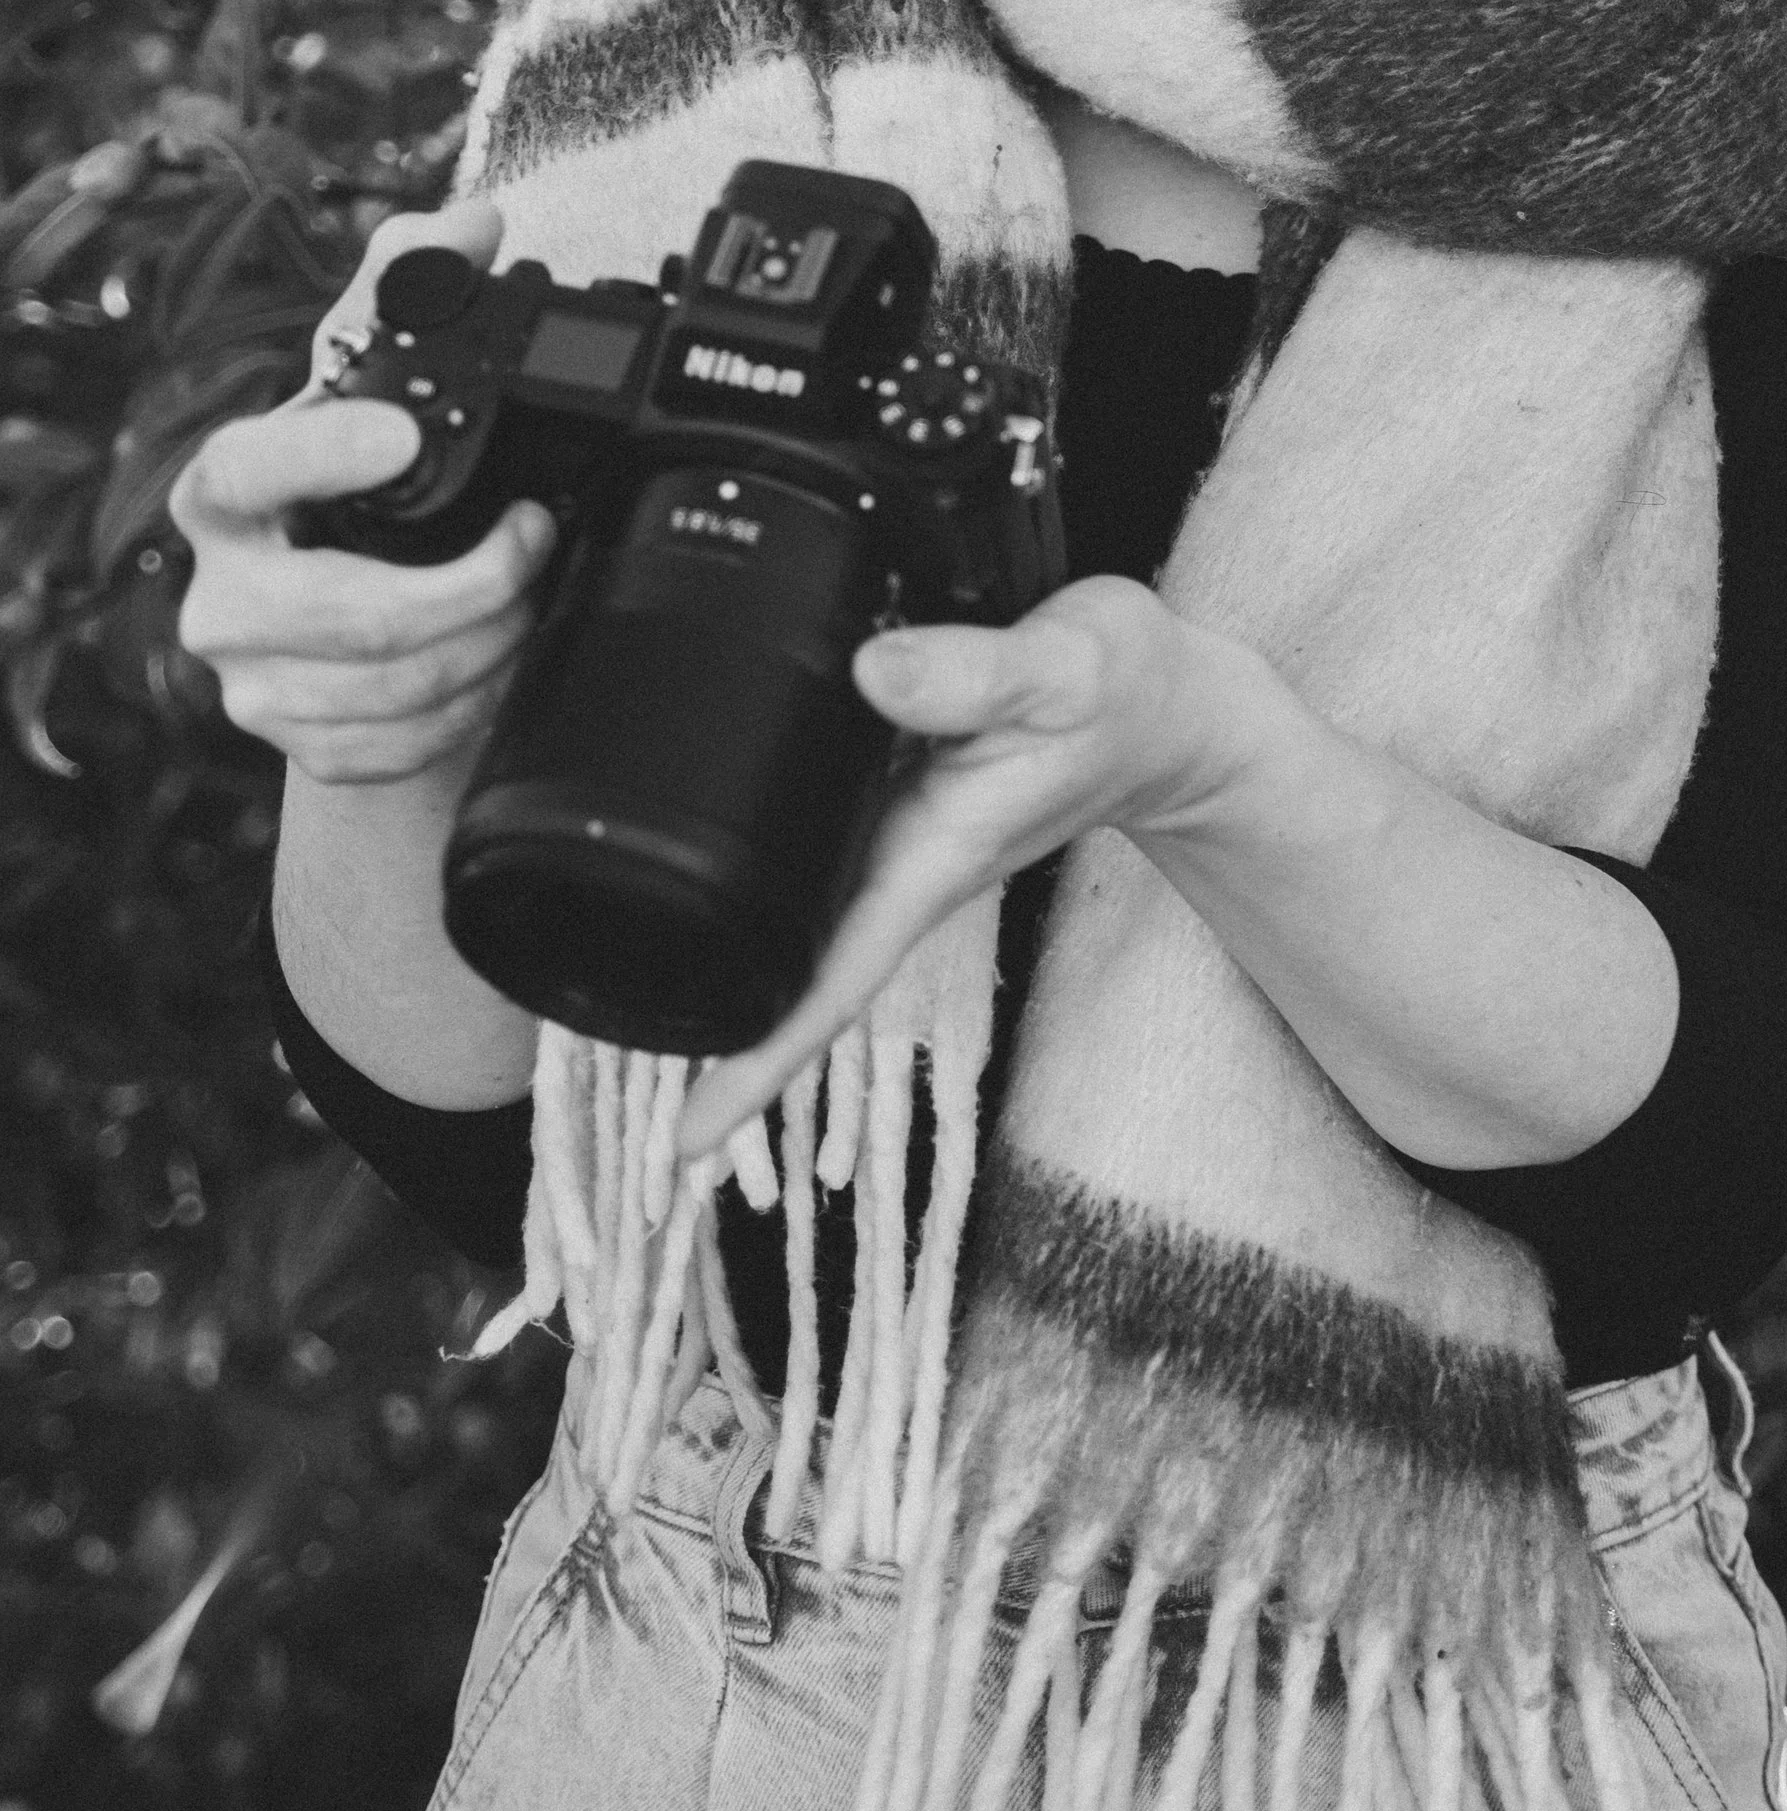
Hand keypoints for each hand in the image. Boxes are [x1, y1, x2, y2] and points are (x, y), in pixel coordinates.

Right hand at [170, 199, 557, 788]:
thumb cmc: (352, 485)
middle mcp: (223, 590)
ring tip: (531, 601)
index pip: (246, 468)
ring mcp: (254, 678)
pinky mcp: (299, 744)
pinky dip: (469, 706)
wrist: (339, 629)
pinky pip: (398, 743)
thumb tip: (472, 223)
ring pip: (390, 687)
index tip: (403, 437)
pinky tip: (496, 666)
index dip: (321, 454)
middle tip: (535, 538)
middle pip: (348, 612)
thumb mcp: (373, 384)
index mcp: (225, 489)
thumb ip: (412, 287)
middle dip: (471, 585)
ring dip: (488, 645)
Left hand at [674, 577, 1275, 1162]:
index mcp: (935, 864)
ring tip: (614, 976)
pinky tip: (697, 854)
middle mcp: (904, 867)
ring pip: (797, 916)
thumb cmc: (1130, 698)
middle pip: (794, 974)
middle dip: (710, 1033)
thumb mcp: (1066, 672)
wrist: (1171, 708)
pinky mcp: (896, 799)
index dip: (760, 1064)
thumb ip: (976, 674)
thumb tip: (873, 671)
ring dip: (721, 954)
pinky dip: (753, 864)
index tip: (688, 1139)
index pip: (833, 987)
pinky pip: (815, 852)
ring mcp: (899, 841)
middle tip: (591, 1057)